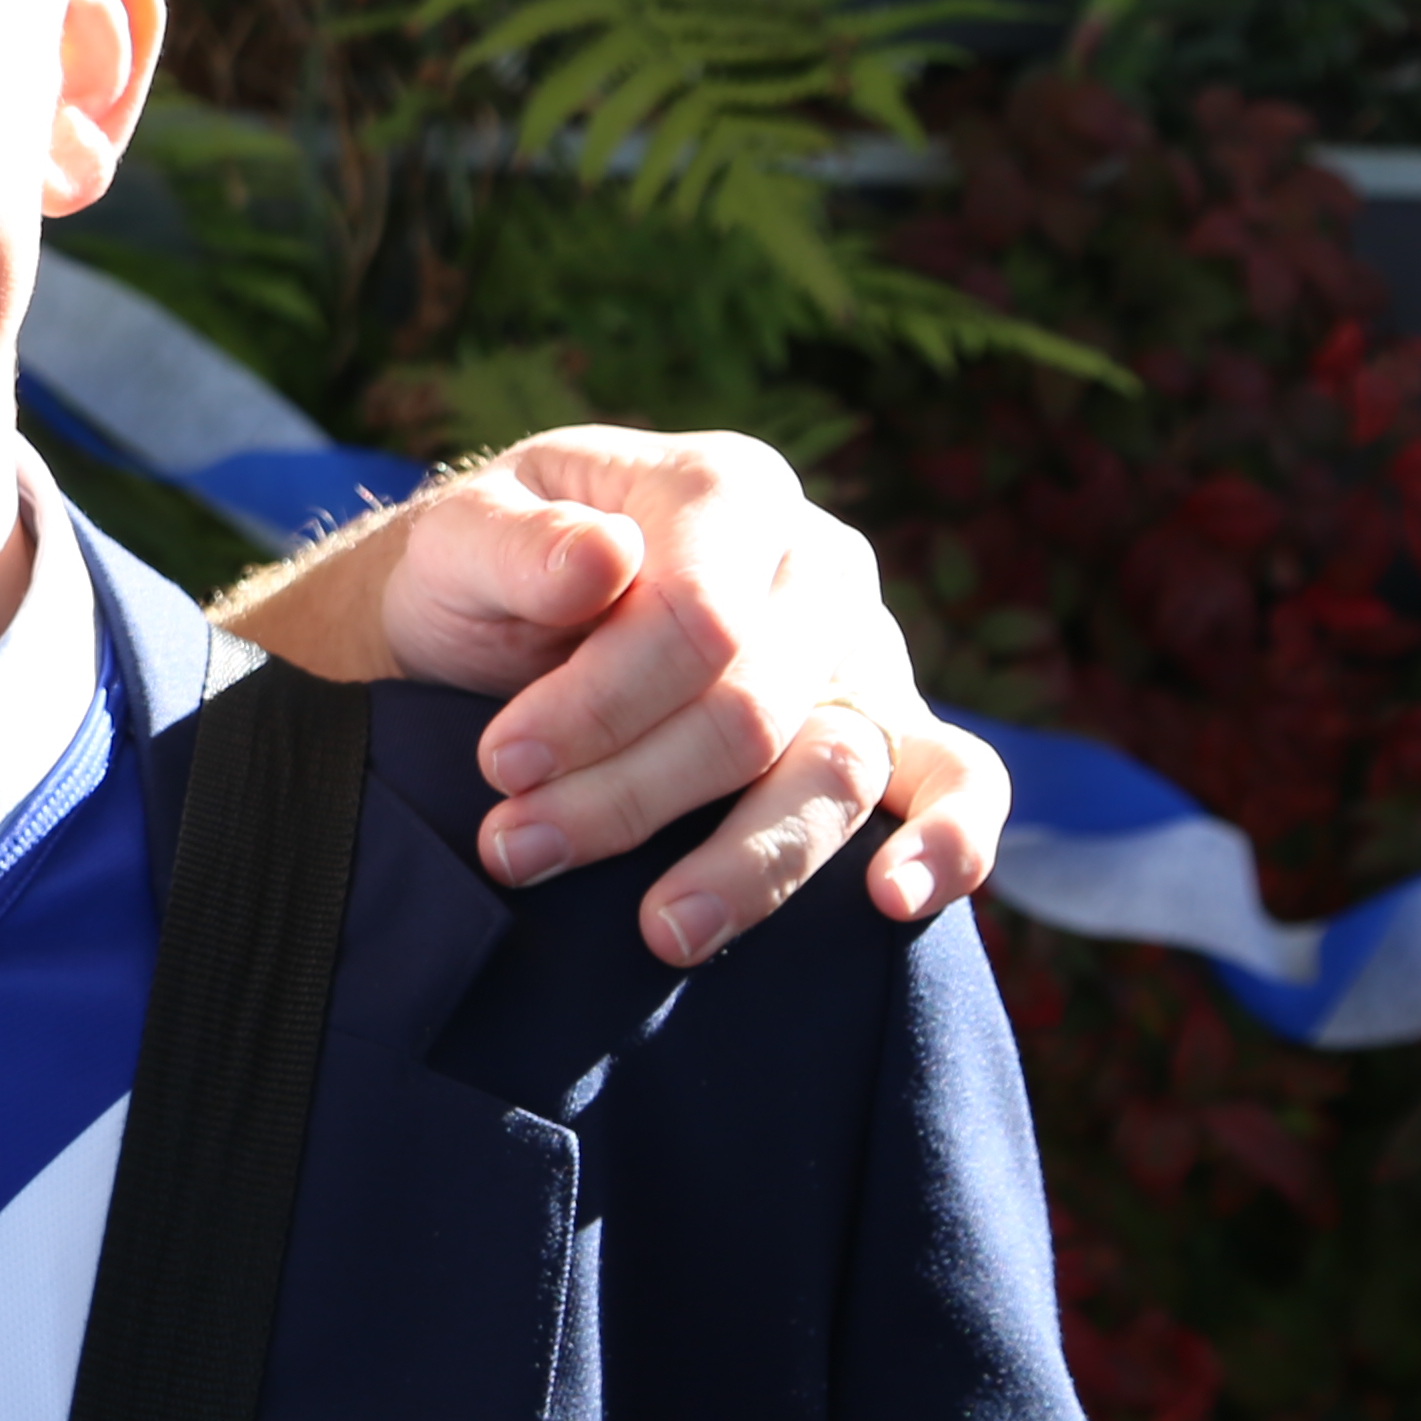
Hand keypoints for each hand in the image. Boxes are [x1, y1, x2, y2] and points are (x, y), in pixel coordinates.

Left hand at [360, 426, 1006, 966]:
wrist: (493, 626)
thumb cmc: (483, 576)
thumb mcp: (462, 541)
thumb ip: (520, 547)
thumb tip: (606, 559)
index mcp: (724, 489)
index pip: (697, 616)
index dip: (600, 704)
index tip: (501, 766)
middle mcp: (814, 565)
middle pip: (750, 710)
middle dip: (627, 795)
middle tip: (515, 847)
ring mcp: (859, 652)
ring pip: (837, 768)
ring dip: (742, 864)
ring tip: (661, 931)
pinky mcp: (884, 733)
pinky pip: (959, 781)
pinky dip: (948, 842)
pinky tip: (894, 899)